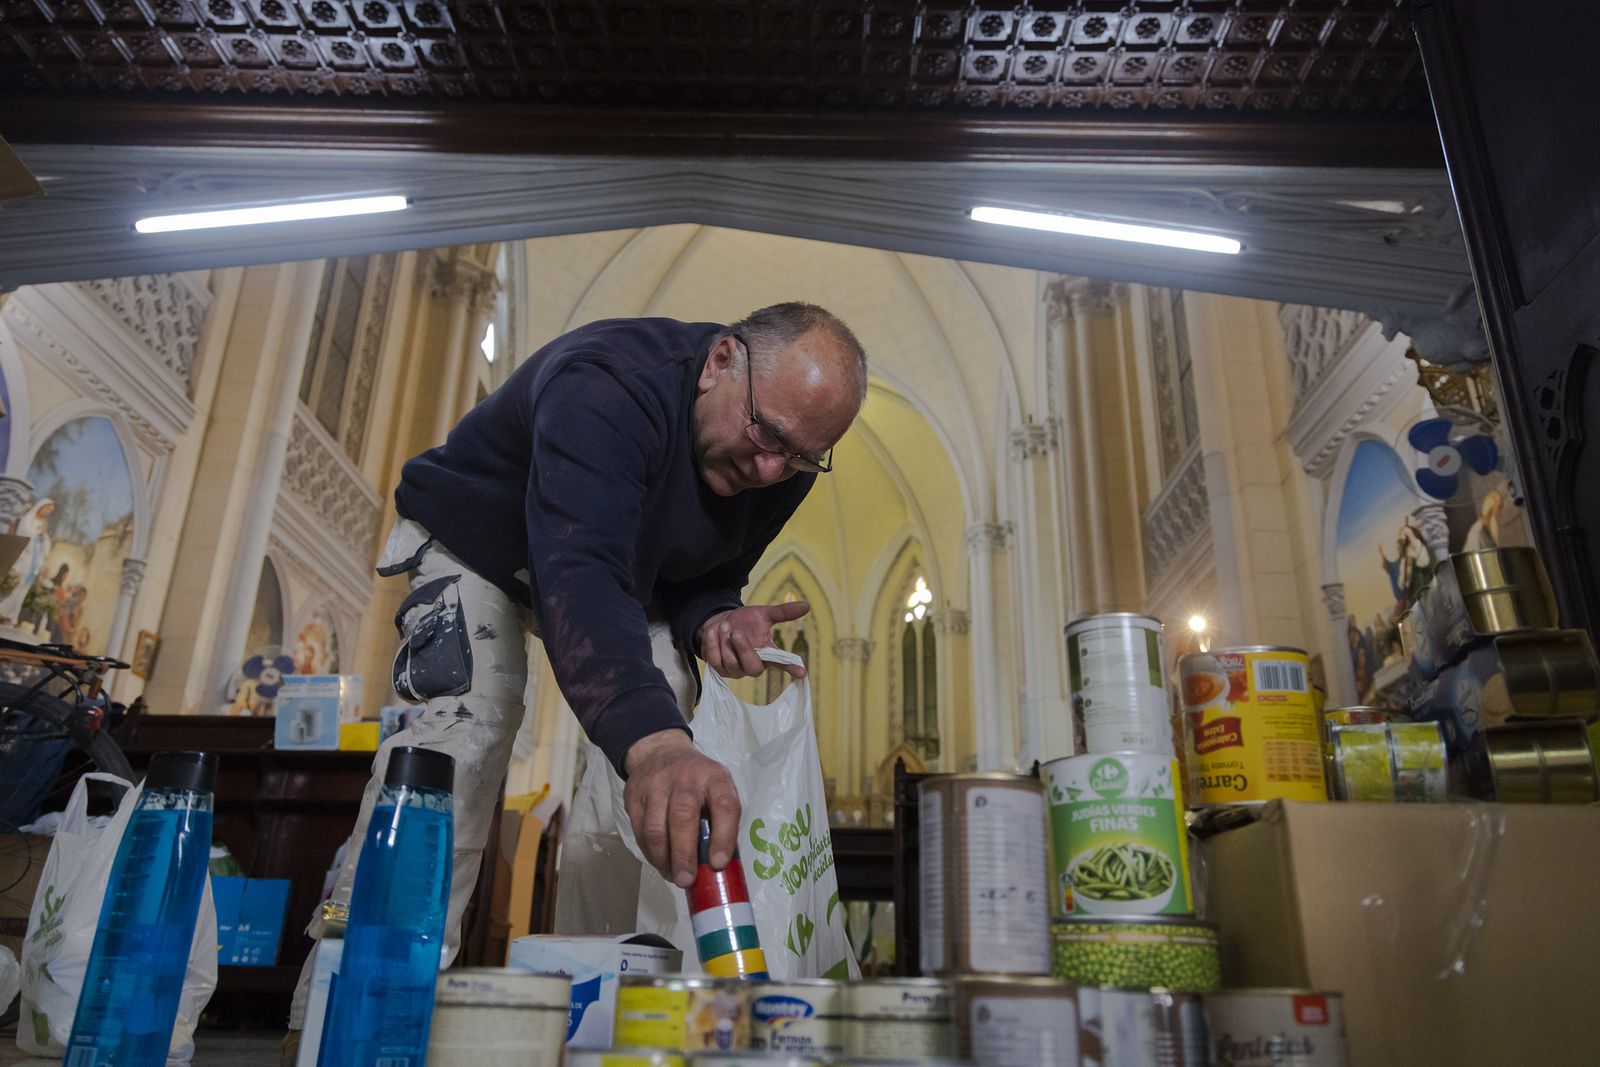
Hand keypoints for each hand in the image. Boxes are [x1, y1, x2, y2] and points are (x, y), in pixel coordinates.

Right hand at [623, 729, 740, 886]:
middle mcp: (685, 779)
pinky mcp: (634, 796)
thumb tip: (718, 866)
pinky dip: (650, 853)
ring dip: (664, 859)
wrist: (660, 751)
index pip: (724, 806)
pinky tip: (660, 862)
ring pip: (656, 828)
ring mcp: (656, 786)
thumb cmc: (697, 780)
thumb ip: (721, 819)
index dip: (723, 837)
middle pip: (683, 817)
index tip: (718, 863)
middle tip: (687, 880)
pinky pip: (640, 832)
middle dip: (684, 854)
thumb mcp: (717, 787)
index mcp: (714, 777)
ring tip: (673, 876)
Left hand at [699, 601, 809, 678]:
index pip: (782, 663)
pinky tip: (713, 632)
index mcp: (767, 653)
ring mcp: (736, 670)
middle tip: (736, 632)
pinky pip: (715, 660)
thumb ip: (783, 612)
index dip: (791, 667)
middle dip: (743, 649)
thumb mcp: (763, 614)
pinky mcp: (719, 670)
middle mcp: (753, 666)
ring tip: (724, 626)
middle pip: (753, 668)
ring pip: (731, 663)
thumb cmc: (744, 622)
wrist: (718, 623)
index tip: (801, 672)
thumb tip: (807, 605)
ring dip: (725, 642)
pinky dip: (713, 644)